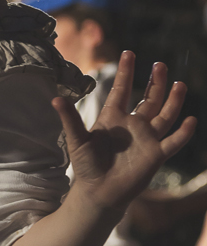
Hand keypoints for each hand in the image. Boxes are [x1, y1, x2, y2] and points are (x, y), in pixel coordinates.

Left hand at [54, 54, 195, 214]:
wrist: (99, 192)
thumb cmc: (87, 166)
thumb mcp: (77, 139)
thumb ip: (70, 118)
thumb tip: (54, 98)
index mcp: (113, 118)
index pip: (121, 90)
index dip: (125, 72)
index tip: (128, 53)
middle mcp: (133, 125)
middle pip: (148, 99)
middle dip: (155, 82)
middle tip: (159, 64)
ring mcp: (146, 139)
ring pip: (164, 115)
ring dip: (173, 100)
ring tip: (179, 83)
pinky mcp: (156, 155)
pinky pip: (173, 142)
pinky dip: (183, 132)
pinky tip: (191, 120)